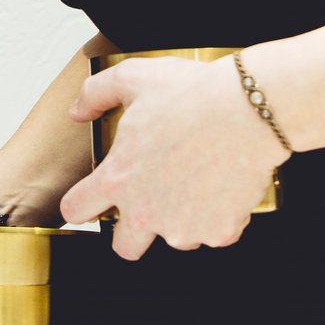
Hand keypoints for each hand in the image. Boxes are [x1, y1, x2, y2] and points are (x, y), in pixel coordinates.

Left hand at [60, 55, 284, 260]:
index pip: (76, 210)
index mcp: (117, 179)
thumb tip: (78, 111)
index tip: (89, 200)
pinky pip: (214, 233)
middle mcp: (145, 212)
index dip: (79, 203)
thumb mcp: (133, 77)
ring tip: (194, 180)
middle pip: (124, 246)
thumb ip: (96, 94)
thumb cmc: (194, 94)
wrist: (249, 110)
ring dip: (180, 219)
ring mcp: (184, 227)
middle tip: (149, 202)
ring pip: (174, 238)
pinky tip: (221, 186)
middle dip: (131, 230)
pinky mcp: (219, 232)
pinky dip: (218, 217)